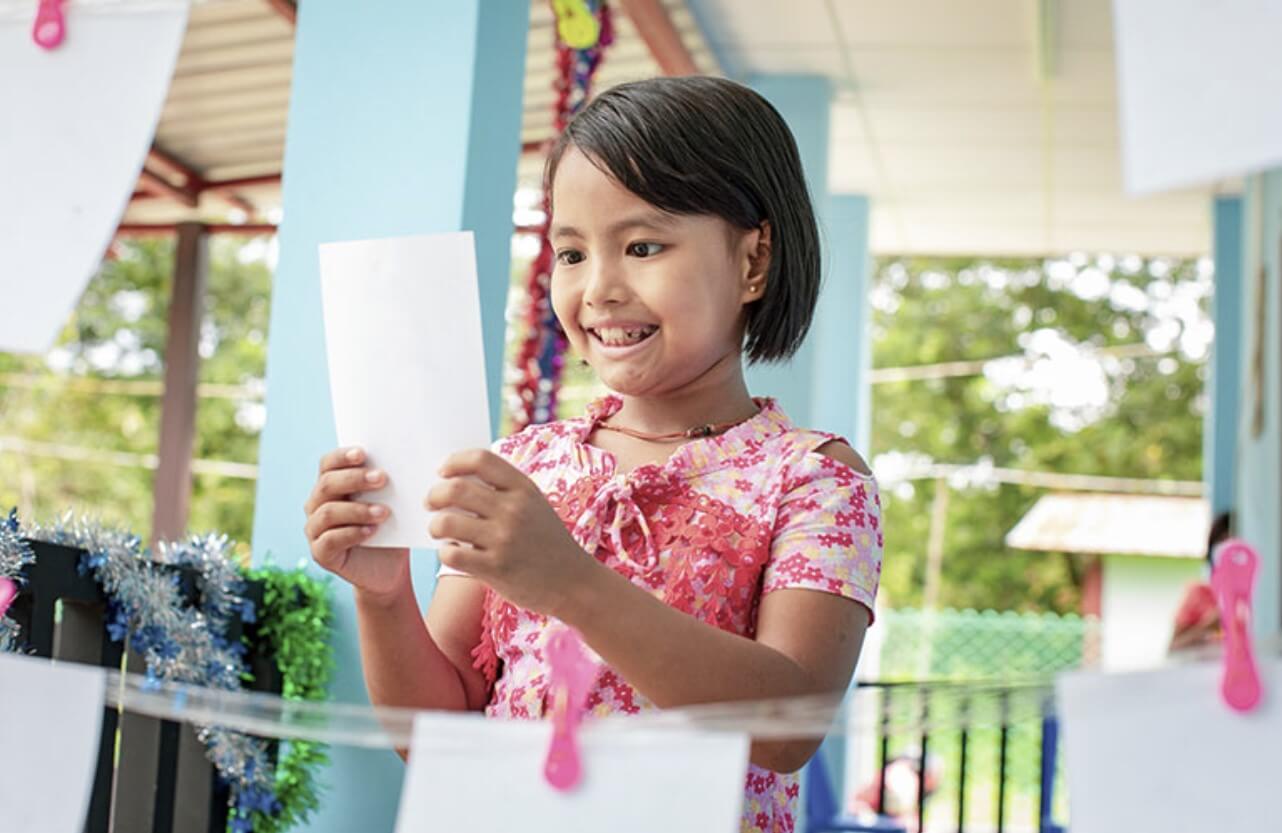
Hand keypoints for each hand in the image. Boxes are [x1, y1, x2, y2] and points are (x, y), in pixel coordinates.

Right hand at [304, 447, 409, 599]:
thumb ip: (388, 484)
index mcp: (331, 486)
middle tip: (382, 478)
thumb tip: (404, 460)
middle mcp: (316, 505)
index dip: (342, 457)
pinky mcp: (320, 553)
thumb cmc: (389, 529)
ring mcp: (315, 530)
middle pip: (327, 485)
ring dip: (357, 509)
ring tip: (384, 512)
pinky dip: (352, 533)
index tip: (363, 454)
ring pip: (327, 513)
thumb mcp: (391, 503)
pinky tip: (372, 531)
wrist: (389, 569)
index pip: (328, 464)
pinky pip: (330, 539)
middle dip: (354, 479)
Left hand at [426, 449, 596, 616]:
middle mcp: (513, 510)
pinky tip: (453, 553)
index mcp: (524, 489)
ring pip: (446, 522)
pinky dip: (444, 552)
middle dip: (434, 495)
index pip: (481, 459)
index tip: (443, 472)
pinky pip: (451, 555)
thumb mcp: (535, 505)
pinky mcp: (495, 569)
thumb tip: (458, 478)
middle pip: (456, 488)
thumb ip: (505, 490)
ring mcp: (504, 540)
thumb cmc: (548, 542)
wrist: (574, 583)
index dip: (454, 462)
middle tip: (430, 502)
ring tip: (438, 530)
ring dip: (435, 525)